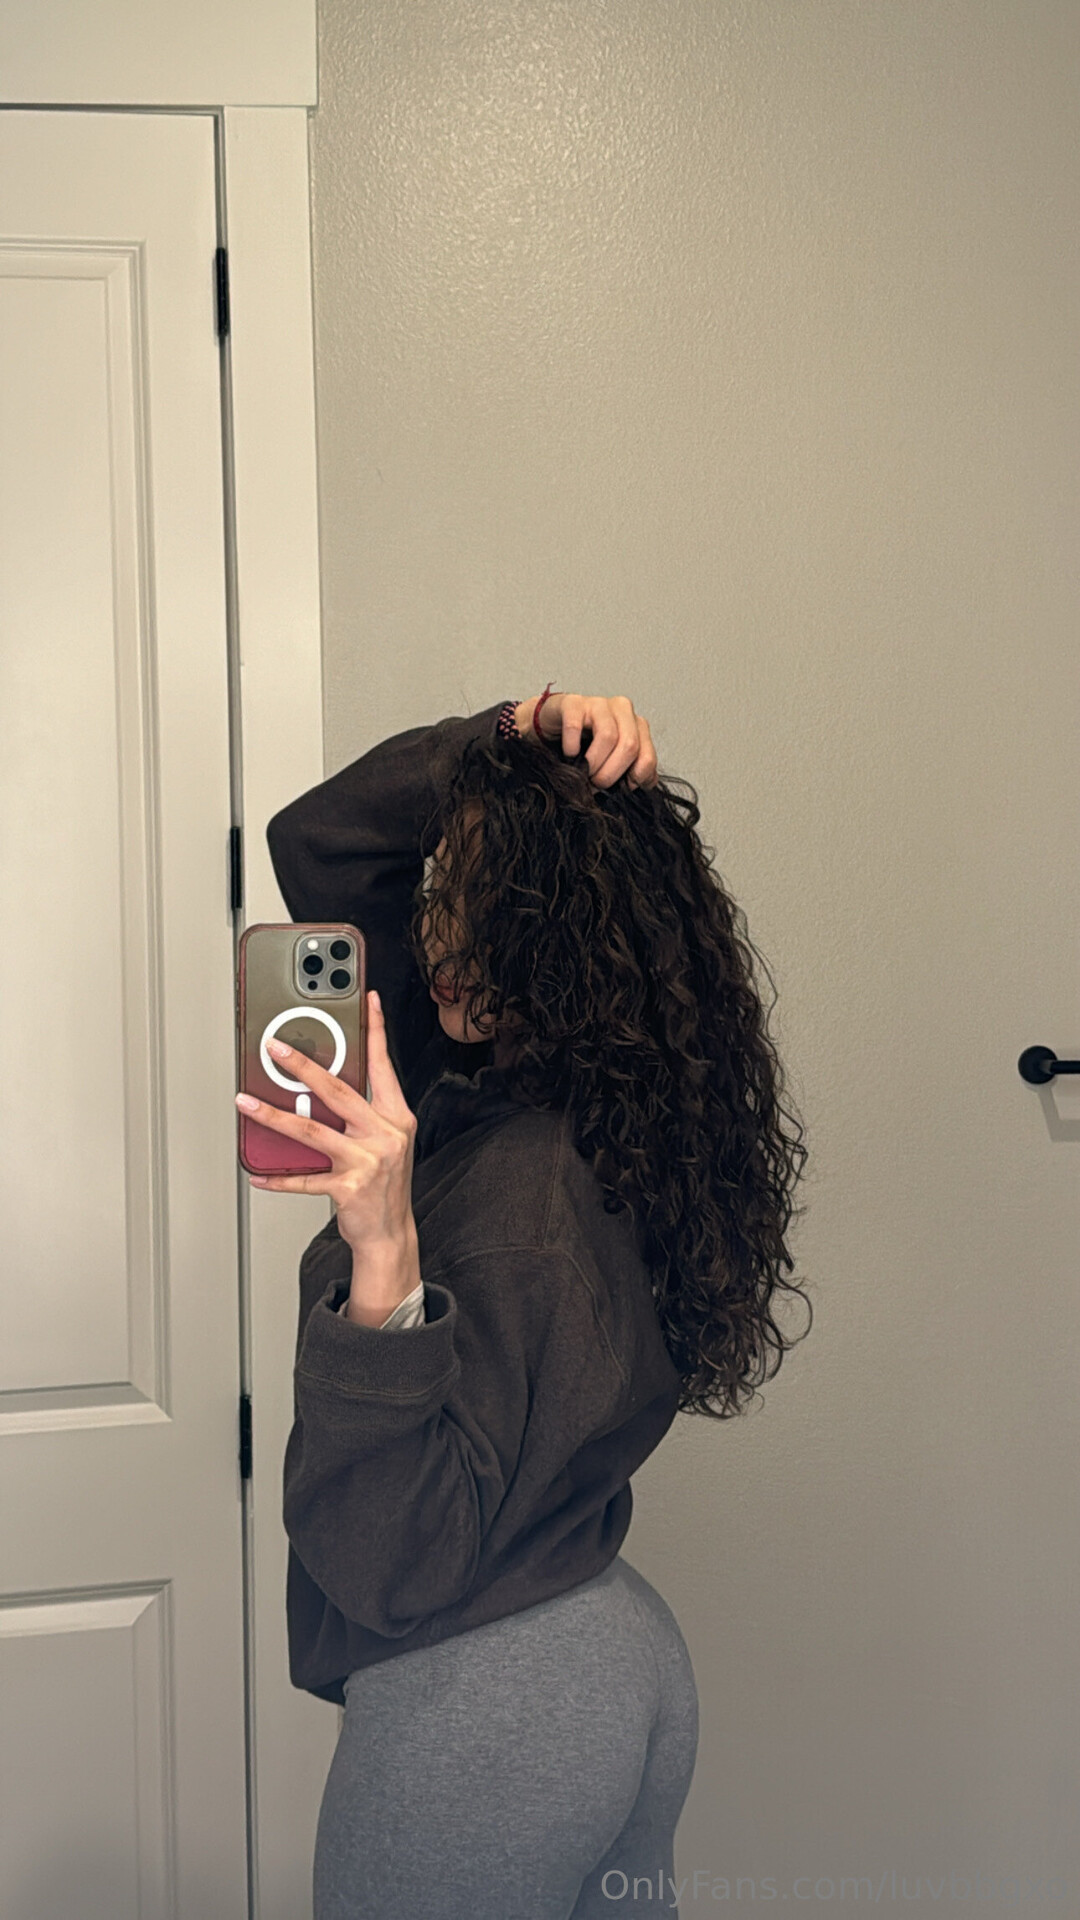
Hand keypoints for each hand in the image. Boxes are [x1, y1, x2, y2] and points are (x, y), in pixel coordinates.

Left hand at [235, 990, 417, 1263]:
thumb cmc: (384, 1184)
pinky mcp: (348, 1189)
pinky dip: (277, 1176)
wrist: (391, 1233)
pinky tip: (257, 1172)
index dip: (375, 1031)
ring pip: (312, 1132)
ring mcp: (367, 1163)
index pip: (383, 1066)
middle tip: (276, 1048)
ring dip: (273, 1116)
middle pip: (337, 1092)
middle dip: (303, 1065)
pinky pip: (304, 1179)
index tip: (367, 1001)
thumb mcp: (384, 1141)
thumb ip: (360, 1113)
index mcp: (396, 1117)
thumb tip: (316, 1086)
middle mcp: (385, 1135)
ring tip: (246, 1102)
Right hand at [514, 692, 658, 789]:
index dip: (634, 778)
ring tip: (583, 772)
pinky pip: (576, 726)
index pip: (648, 757)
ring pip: (608, 735)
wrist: (550, 731)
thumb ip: (632, 774)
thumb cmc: (583, 748)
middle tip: (596, 783)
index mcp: (637, 726)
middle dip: (611, 773)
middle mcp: (622, 711)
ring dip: (593, 762)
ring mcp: (598, 704)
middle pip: (630, 745)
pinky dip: (571, 746)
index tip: (619, 787)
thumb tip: (644, 783)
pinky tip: (569, 754)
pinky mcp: (573, 703)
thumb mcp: (612, 764)